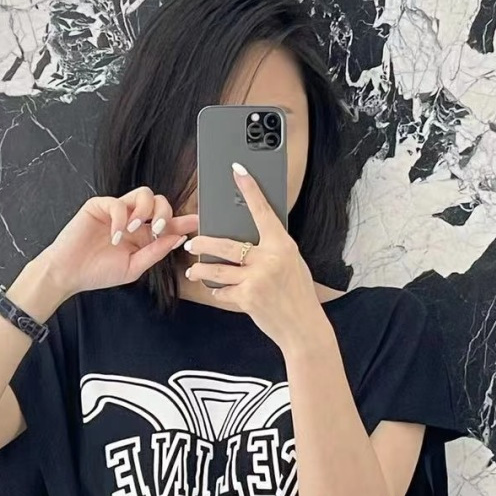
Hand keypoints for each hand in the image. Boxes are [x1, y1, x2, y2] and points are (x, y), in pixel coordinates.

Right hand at [42, 186, 198, 296]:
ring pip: (143, 194)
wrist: (70, 274)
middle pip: (160, 202)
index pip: (168, 223)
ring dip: (145, 211)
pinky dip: (121, 219)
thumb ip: (155, 252)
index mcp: (143, 236)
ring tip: (136, 230)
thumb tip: (178, 239)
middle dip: (165, 214)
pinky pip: (118, 203)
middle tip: (160, 230)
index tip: (198, 221)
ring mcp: (117, 211)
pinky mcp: (99, 206)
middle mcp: (133, 220)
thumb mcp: (134, 267)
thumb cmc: (98, 272)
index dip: (183, 221)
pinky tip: (115, 236)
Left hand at [183, 164, 323, 350]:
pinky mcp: (247, 298)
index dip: (250, 189)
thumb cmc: (297, 293)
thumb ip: (272, 248)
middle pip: (225, 244)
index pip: (262, 211)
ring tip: (193, 269)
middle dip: (203, 243)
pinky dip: (219, 292)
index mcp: (282, 245)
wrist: (303, 326)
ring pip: (216, 269)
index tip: (237, 170)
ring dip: (200, 270)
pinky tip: (220, 292)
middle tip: (192, 242)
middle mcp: (269, 259)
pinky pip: (222, 291)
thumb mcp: (291, 262)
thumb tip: (246, 235)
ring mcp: (256, 279)